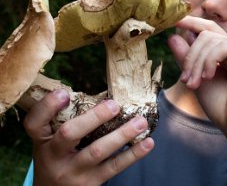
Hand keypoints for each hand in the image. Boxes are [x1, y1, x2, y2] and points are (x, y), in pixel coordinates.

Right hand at [23, 89, 153, 185]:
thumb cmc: (57, 158)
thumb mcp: (50, 142)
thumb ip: (64, 121)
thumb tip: (101, 95)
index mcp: (41, 141)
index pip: (34, 123)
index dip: (48, 106)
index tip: (64, 93)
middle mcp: (53, 157)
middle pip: (69, 134)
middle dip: (94, 117)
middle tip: (115, 105)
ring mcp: (73, 172)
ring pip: (97, 151)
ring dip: (122, 134)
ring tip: (141, 122)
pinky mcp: (90, 183)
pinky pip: (114, 167)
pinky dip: (133, 154)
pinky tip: (147, 143)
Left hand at [168, 16, 226, 136]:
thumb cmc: (221, 106)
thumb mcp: (196, 79)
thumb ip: (186, 59)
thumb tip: (172, 36)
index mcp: (224, 53)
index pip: (207, 30)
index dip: (192, 23)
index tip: (175, 19)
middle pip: (206, 34)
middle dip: (190, 54)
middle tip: (185, 78)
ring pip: (211, 39)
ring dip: (196, 62)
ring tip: (194, 83)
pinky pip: (224, 46)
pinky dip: (210, 61)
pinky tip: (208, 77)